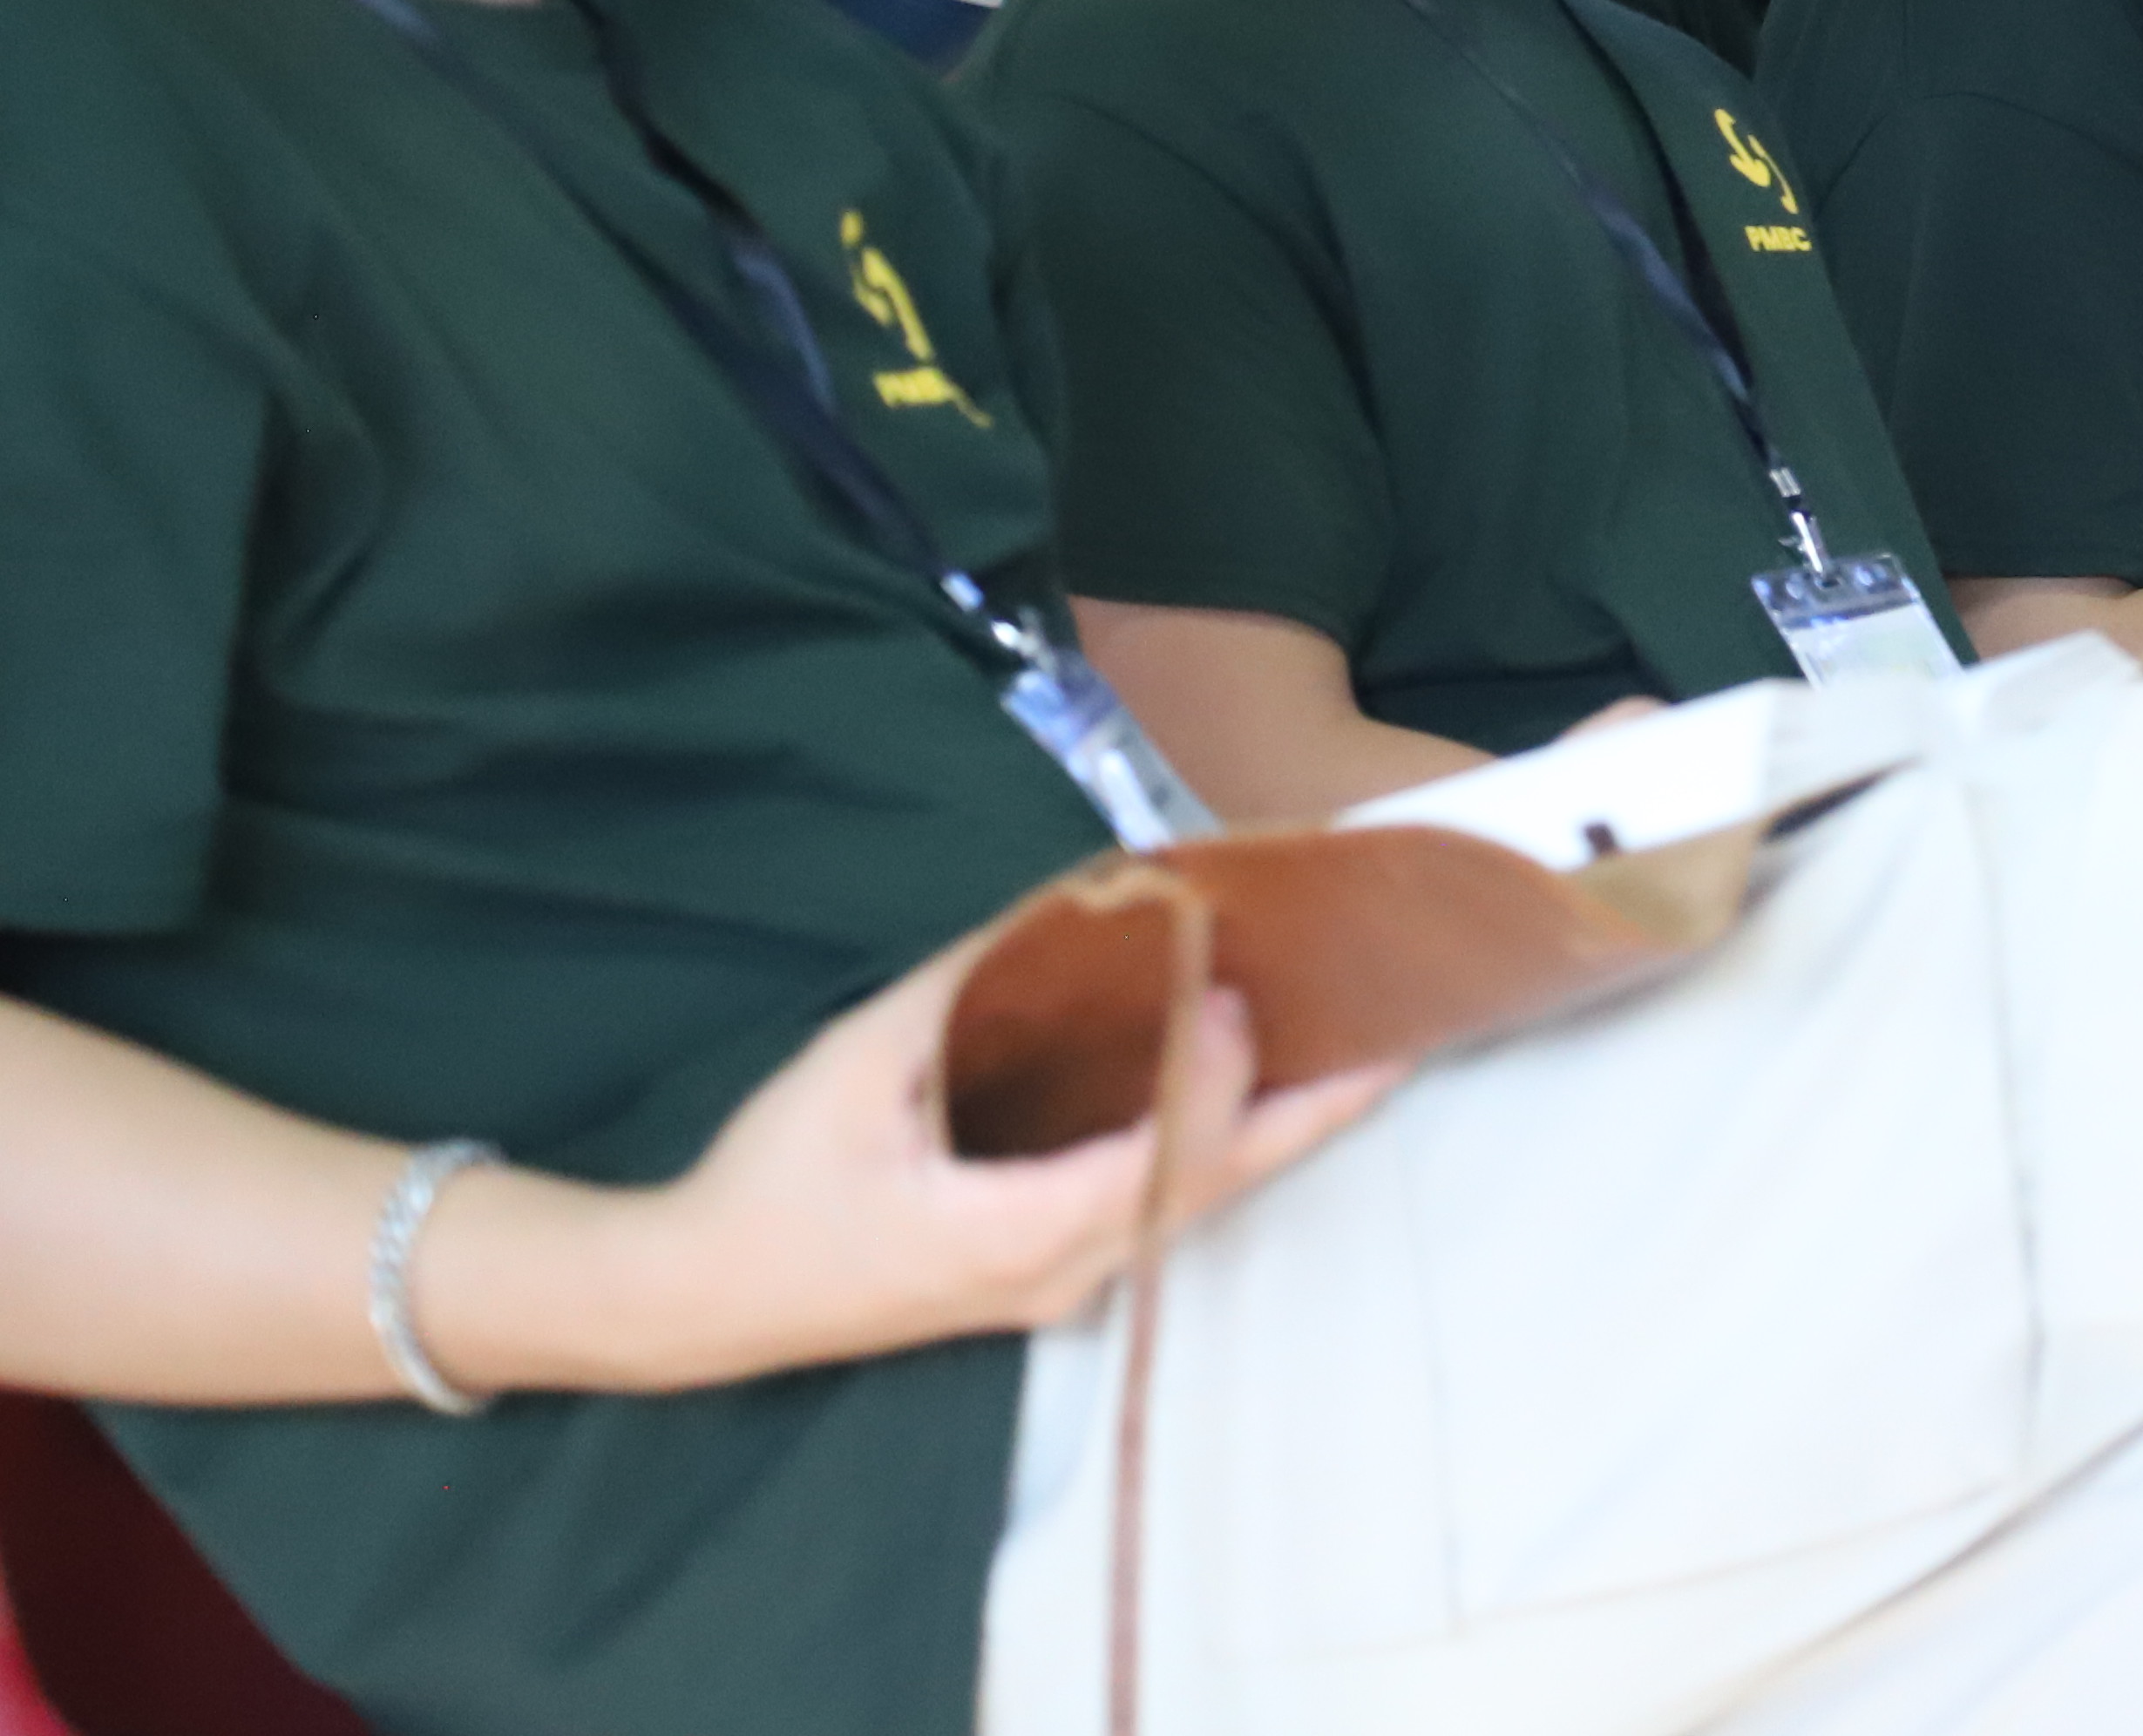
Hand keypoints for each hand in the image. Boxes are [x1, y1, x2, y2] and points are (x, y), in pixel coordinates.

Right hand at [474, 929, 1399, 1398]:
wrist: (690, 1296)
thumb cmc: (772, 1180)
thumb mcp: (864, 1061)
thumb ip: (974, 983)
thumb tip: (1074, 904)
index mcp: (1021, 1230)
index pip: (1163, 1152)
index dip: (1219, 1076)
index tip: (1246, 991)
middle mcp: (1062, 1273)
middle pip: (1212, 1188)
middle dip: (1308, 1115)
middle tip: (1394, 1042)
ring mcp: (1053, 1288)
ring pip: (1190, 1206)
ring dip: (1267, 1133)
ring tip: (1343, 1059)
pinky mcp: (1035, 1280)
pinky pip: (1149, 1212)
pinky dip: (1206, 1151)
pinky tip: (1233, 1099)